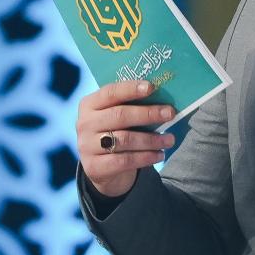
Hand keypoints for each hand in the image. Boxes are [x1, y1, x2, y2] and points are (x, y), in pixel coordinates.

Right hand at [76, 80, 175, 196]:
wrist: (101, 168)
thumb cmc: (115, 133)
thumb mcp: (116, 118)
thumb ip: (131, 107)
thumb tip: (161, 100)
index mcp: (89, 104)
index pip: (110, 93)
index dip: (130, 89)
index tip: (151, 87)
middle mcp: (84, 124)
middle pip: (119, 115)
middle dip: (148, 114)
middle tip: (170, 113)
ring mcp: (87, 146)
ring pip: (125, 140)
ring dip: (151, 139)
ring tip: (170, 139)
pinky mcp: (94, 167)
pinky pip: (125, 161)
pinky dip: (145, 157)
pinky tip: (159, 155)